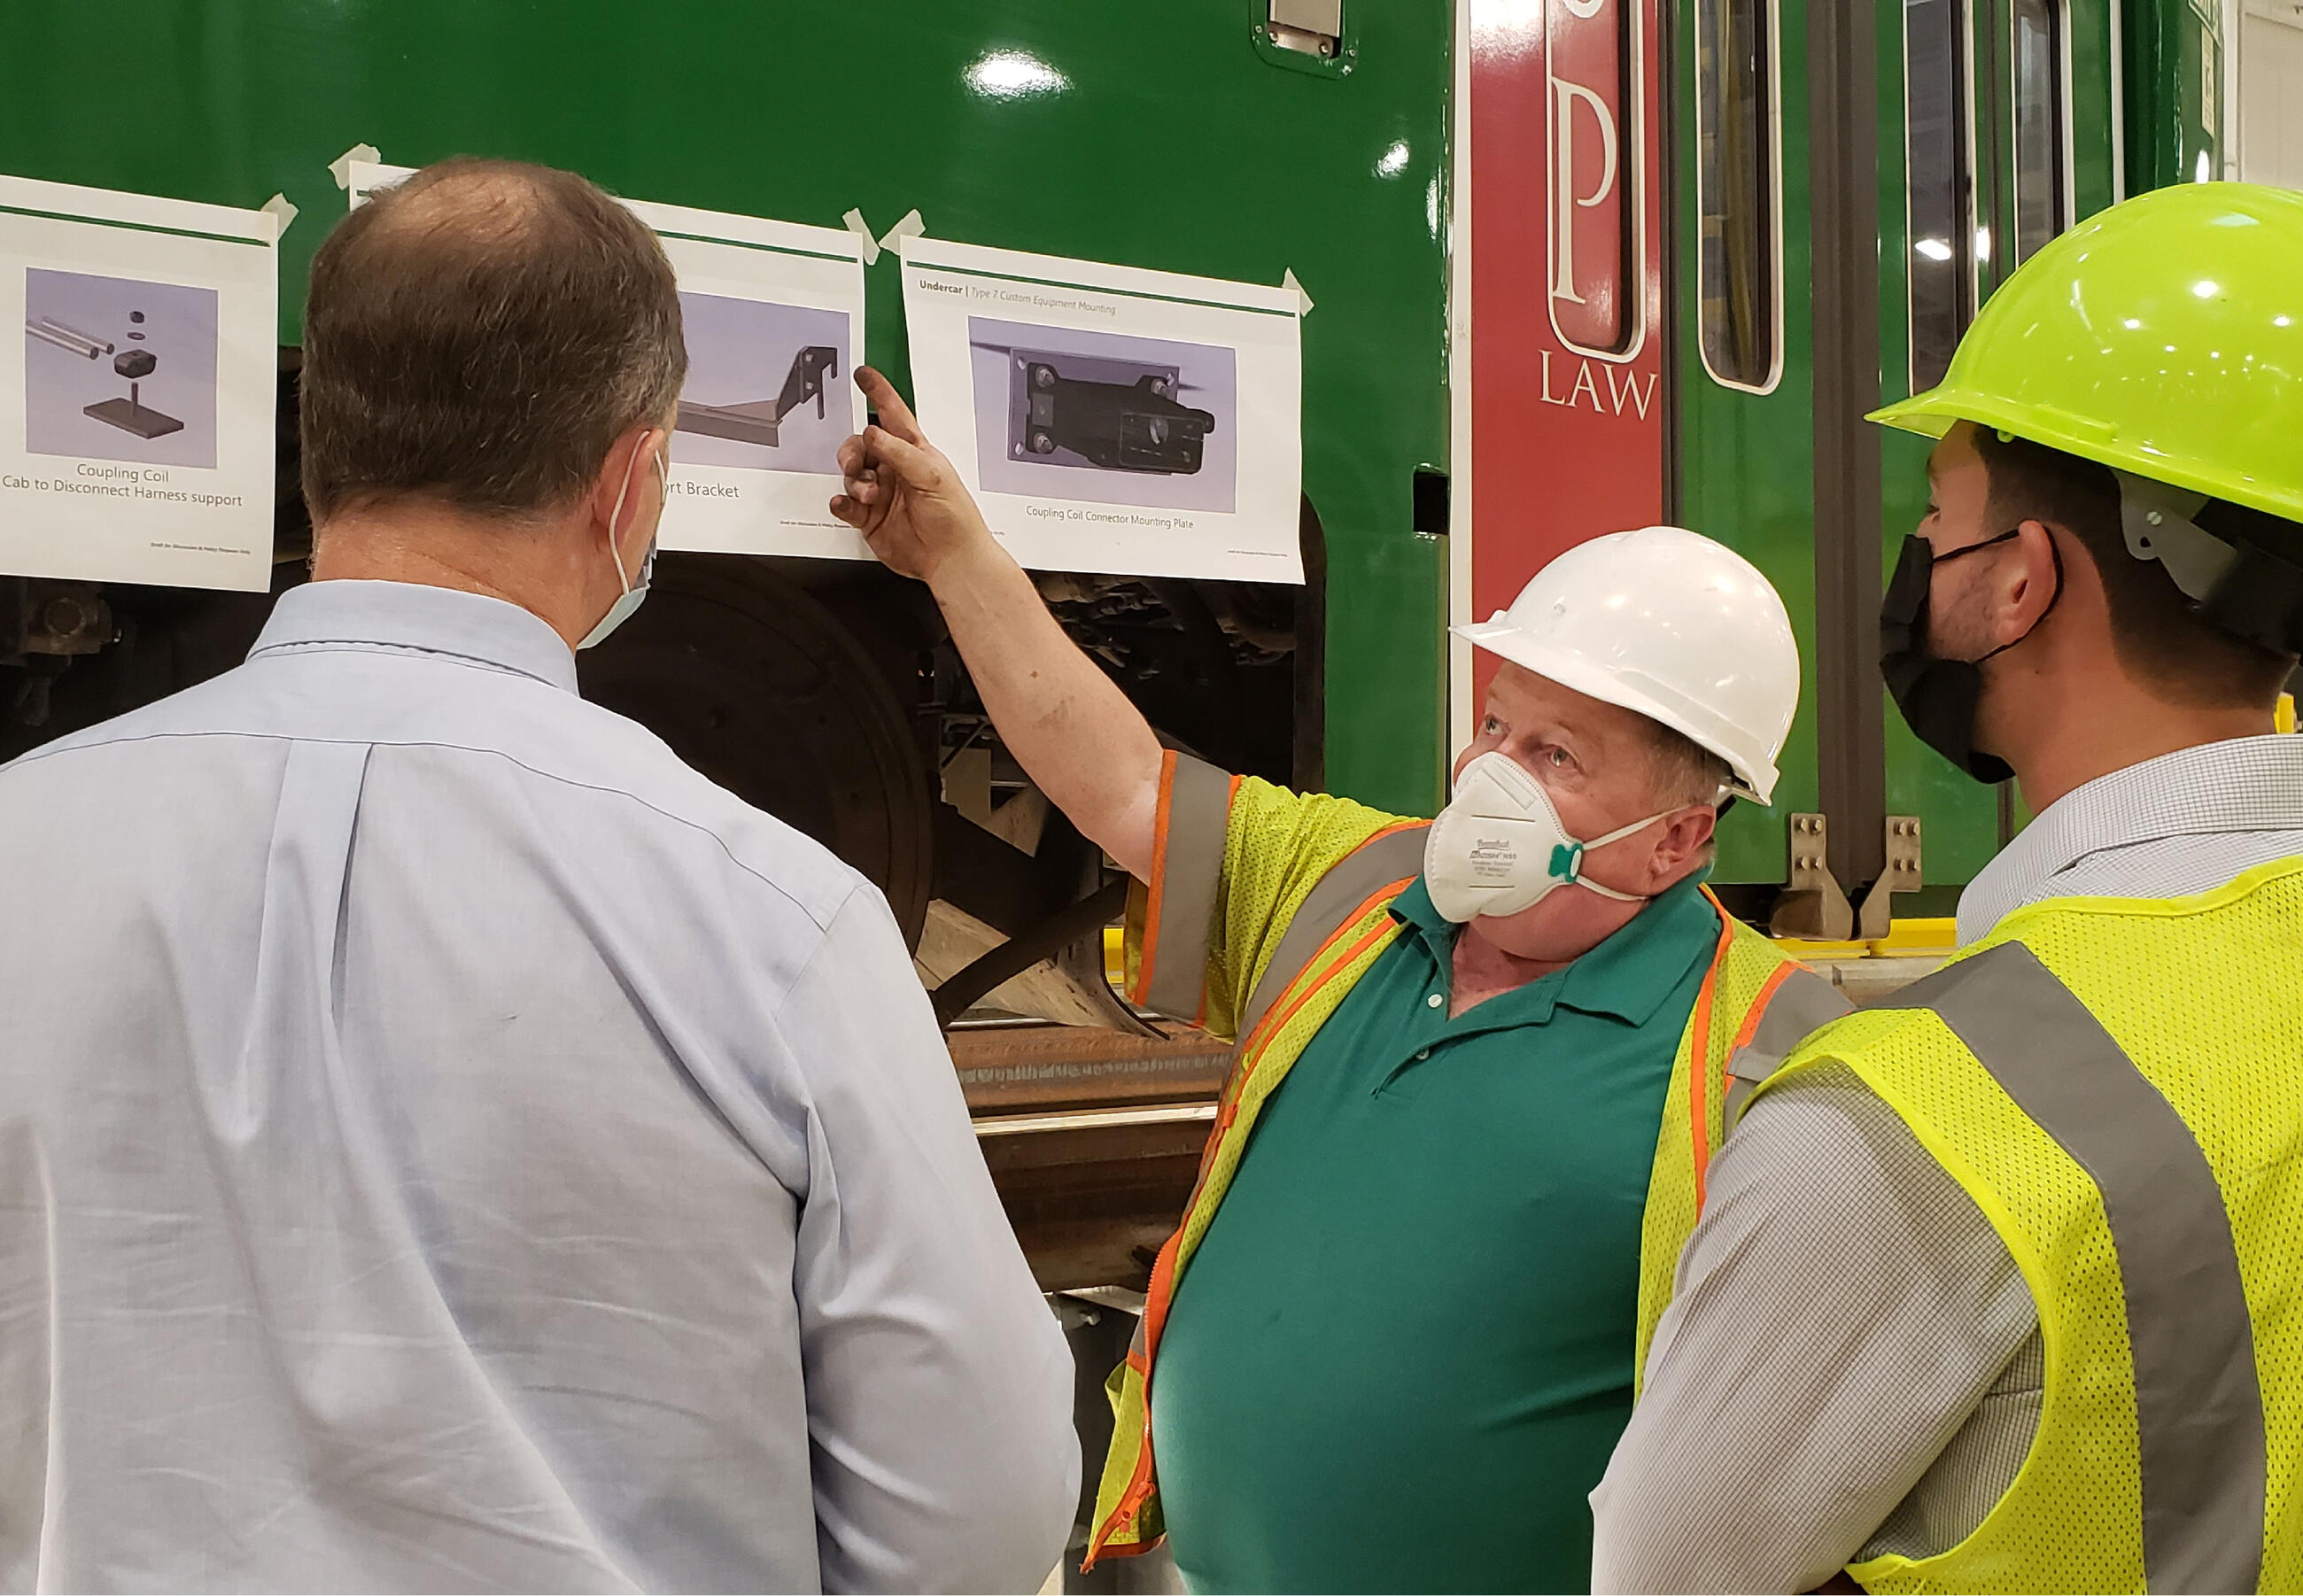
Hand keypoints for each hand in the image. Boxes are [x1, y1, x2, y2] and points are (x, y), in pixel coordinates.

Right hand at [831, 367, 993, 583]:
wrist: (949, 559)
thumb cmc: (954, 518)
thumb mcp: (932, 476)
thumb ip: (899, 452)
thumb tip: (872, 433)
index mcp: (914, 452)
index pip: (892, 414)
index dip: (879, 393)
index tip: (864, 375)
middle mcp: (895, 469)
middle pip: (860, 446)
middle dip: (852, 451)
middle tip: (856, 463)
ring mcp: (880, 493)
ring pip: (850, 474)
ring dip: (853, 481)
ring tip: (868, 495)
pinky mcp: (868, 518)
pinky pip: (845, 504)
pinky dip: (841, 502)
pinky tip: (847, 505)